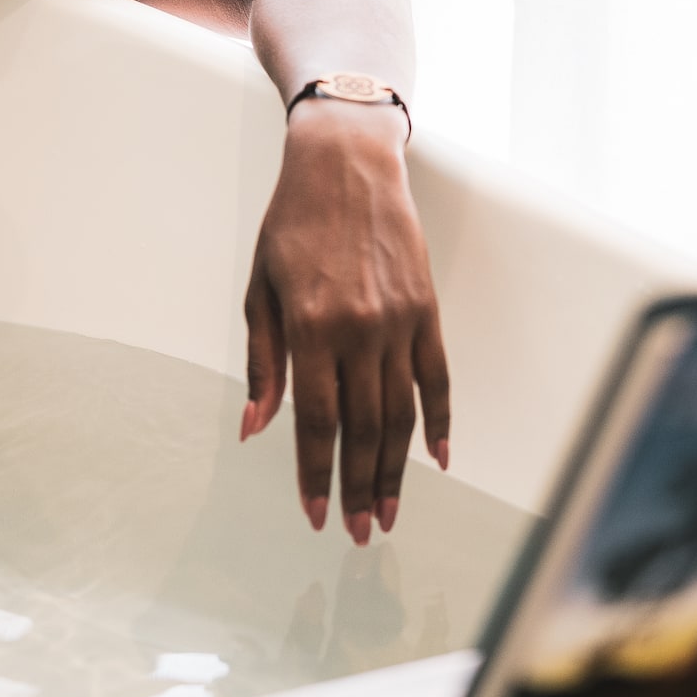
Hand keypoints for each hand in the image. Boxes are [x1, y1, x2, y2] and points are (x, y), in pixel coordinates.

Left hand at [240, 98, 448, 542]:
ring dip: (395, 470)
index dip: (315, 473)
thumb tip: (258, 426)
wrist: (345, 163)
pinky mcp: (426, 308)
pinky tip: (436, 458)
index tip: (316, 514)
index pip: (317, 421)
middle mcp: (359, 329)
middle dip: (360, 488)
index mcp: (311, 326)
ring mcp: (399, 320)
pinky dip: (439, 421)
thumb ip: (264, 360)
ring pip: (401, 414)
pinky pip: (437, 378)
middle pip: (364, 429)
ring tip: (389, 513)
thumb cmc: (292, 222)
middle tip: (359, 533)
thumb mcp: (260, 287)